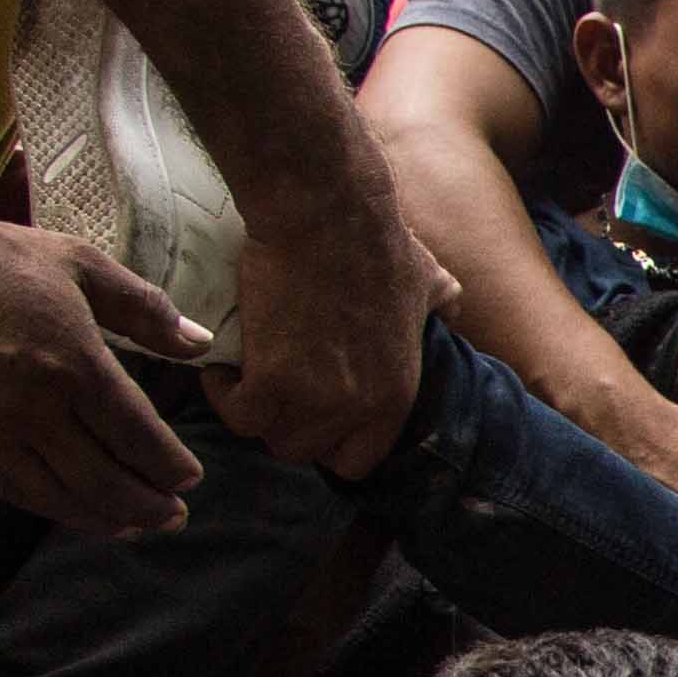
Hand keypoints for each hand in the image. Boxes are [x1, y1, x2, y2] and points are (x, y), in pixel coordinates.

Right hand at [0, 204, 210, 534]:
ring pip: (60, 498)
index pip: (140, 438)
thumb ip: (144, 309)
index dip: (171, 468)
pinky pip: (11, 491)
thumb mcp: (77, 262)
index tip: (189, 476)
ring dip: (105, 519)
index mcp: (74, 364)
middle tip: (175, 515)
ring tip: (134, 525)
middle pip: (106, 482)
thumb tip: (201, 343)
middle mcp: (33, 409)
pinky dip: (52, 508)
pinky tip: (74, 508)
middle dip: (150, 507)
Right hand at [212, 208, 449, 478]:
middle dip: (285, 424)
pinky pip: (239, 414)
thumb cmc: (375, 241)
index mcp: (398, 393)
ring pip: (269, 436)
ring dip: (253, 410)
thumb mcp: (426, 279)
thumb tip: (453, 302)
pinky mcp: (271, 380)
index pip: (357, 460)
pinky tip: (224, 367)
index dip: (328, 441)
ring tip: (246, 376)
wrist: (328, 216)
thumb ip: (441, 301)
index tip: (308, 411)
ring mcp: (316, 398)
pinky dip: (224, 393)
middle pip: (306, 450)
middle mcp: (360, 407)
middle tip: (269, 389)